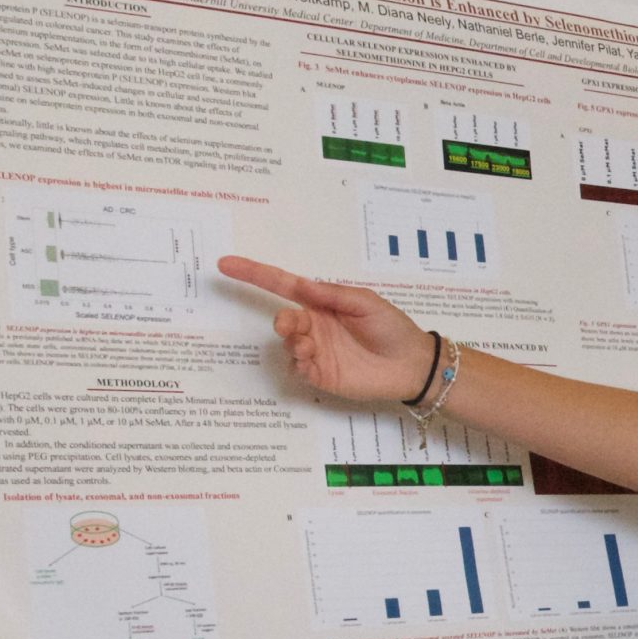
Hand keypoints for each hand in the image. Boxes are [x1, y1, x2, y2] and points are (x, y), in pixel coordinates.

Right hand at [218, 255, 435, 403]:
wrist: (411, 364)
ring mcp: (315, 350)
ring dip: (294, 342)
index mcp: (321, 303)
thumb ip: (331, 294)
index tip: (226, 264)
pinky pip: (297, 366)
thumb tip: (301, 283)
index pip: (282, 285)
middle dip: (282, 322)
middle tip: (289, 326)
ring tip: (311, 346)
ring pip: (288, 343)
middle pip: (283, 319)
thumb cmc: (391, 327)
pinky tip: (314, 360)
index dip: (254, 274)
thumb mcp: (364, 302)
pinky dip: (299, 361)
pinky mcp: (319, 374)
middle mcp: (314, 325)